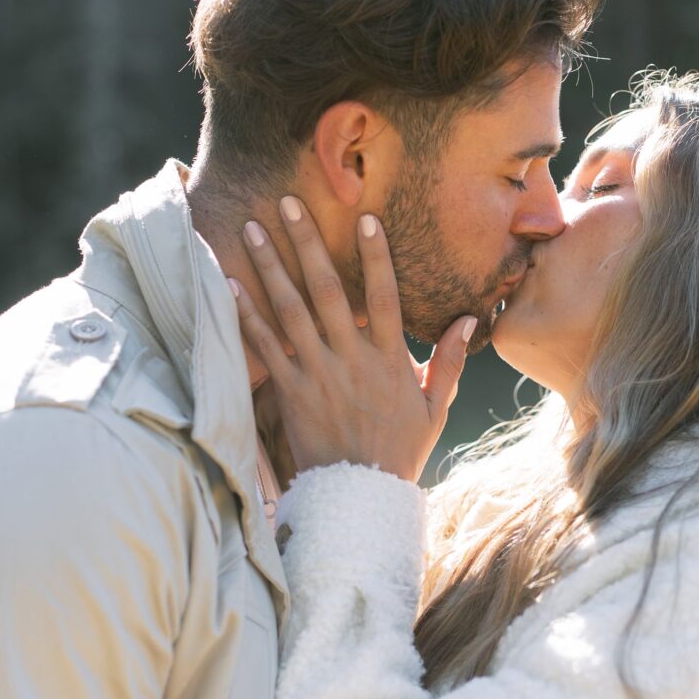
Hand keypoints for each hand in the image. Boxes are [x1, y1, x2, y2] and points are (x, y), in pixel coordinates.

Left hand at [230, 199, 476, 481]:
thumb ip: (448, 362)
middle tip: (287, 202)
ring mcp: (318, 373)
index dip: (376, 257)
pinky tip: (230, 283)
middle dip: (306, 243)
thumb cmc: (398, 453)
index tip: (366, 218)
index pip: (385, 297)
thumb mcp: (433, 409)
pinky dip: (247, 314)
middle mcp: (352, 359)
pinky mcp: (290, 391)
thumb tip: (469, 319)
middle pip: (328, 290)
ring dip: (270, 266)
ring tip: (252, 227)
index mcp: (390, 360)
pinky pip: (265, 347)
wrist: (359, 496)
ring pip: (291, 310)